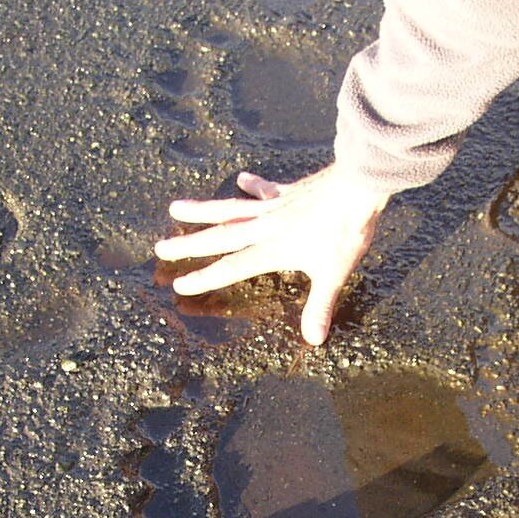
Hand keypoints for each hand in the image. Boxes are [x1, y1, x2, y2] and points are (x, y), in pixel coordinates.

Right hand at [157, 166, 389, 346]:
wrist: (358, 187)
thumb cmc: (346, 231)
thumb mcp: (334, 273)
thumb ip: (320, 306)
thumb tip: (314, 339)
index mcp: (272, 249)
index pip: (230, 267)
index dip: (204, 278)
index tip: (179, 285)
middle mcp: (265, 227)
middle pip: (219, 237)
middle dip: (188, 245)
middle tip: (160, 248)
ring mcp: (273, 206)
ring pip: (230, 208)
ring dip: (202, 209)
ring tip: (175, 207)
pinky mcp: (288, 192)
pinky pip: (265, 189)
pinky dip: (253, 184)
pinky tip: (241, 178)